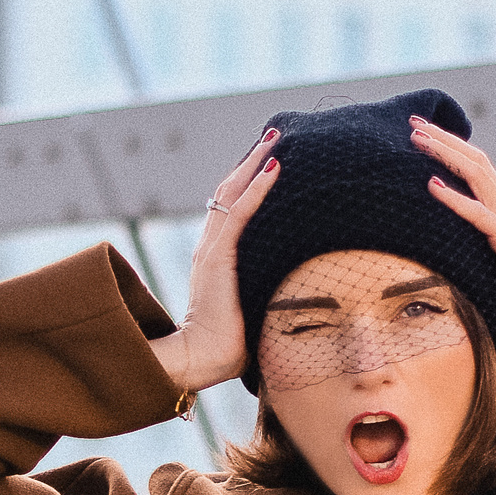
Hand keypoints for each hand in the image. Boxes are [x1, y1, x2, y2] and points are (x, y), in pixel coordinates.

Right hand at [153, 129, 281, 392]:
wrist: (204, 358)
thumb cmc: (230, 344)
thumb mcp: (250, 307)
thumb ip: (261, 291)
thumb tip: (291, 293)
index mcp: (214, 257)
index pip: (231, 209)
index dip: (247, 182)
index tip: (266, 160)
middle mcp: (209, 247)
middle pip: (229, 192)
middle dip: (250, 162)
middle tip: (271, 135)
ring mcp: (211, 250)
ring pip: (233, 194)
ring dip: (254, 164)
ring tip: (273, 139)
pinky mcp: (217, 258)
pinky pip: (240, 213)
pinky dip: (257, 188)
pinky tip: (274, 168)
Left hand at [410, 116, 495, 339]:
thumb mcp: (495, 274)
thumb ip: (475, 260)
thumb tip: (442, 265)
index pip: (477, 172)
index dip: (451, 151)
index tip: (423, 136)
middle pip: (475, 163)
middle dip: (444, 140)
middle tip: (413, 122)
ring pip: (477, 177)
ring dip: (445, 155)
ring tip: (418, 139)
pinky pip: (480, 217)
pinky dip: (454, 200)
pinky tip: (432, 186)